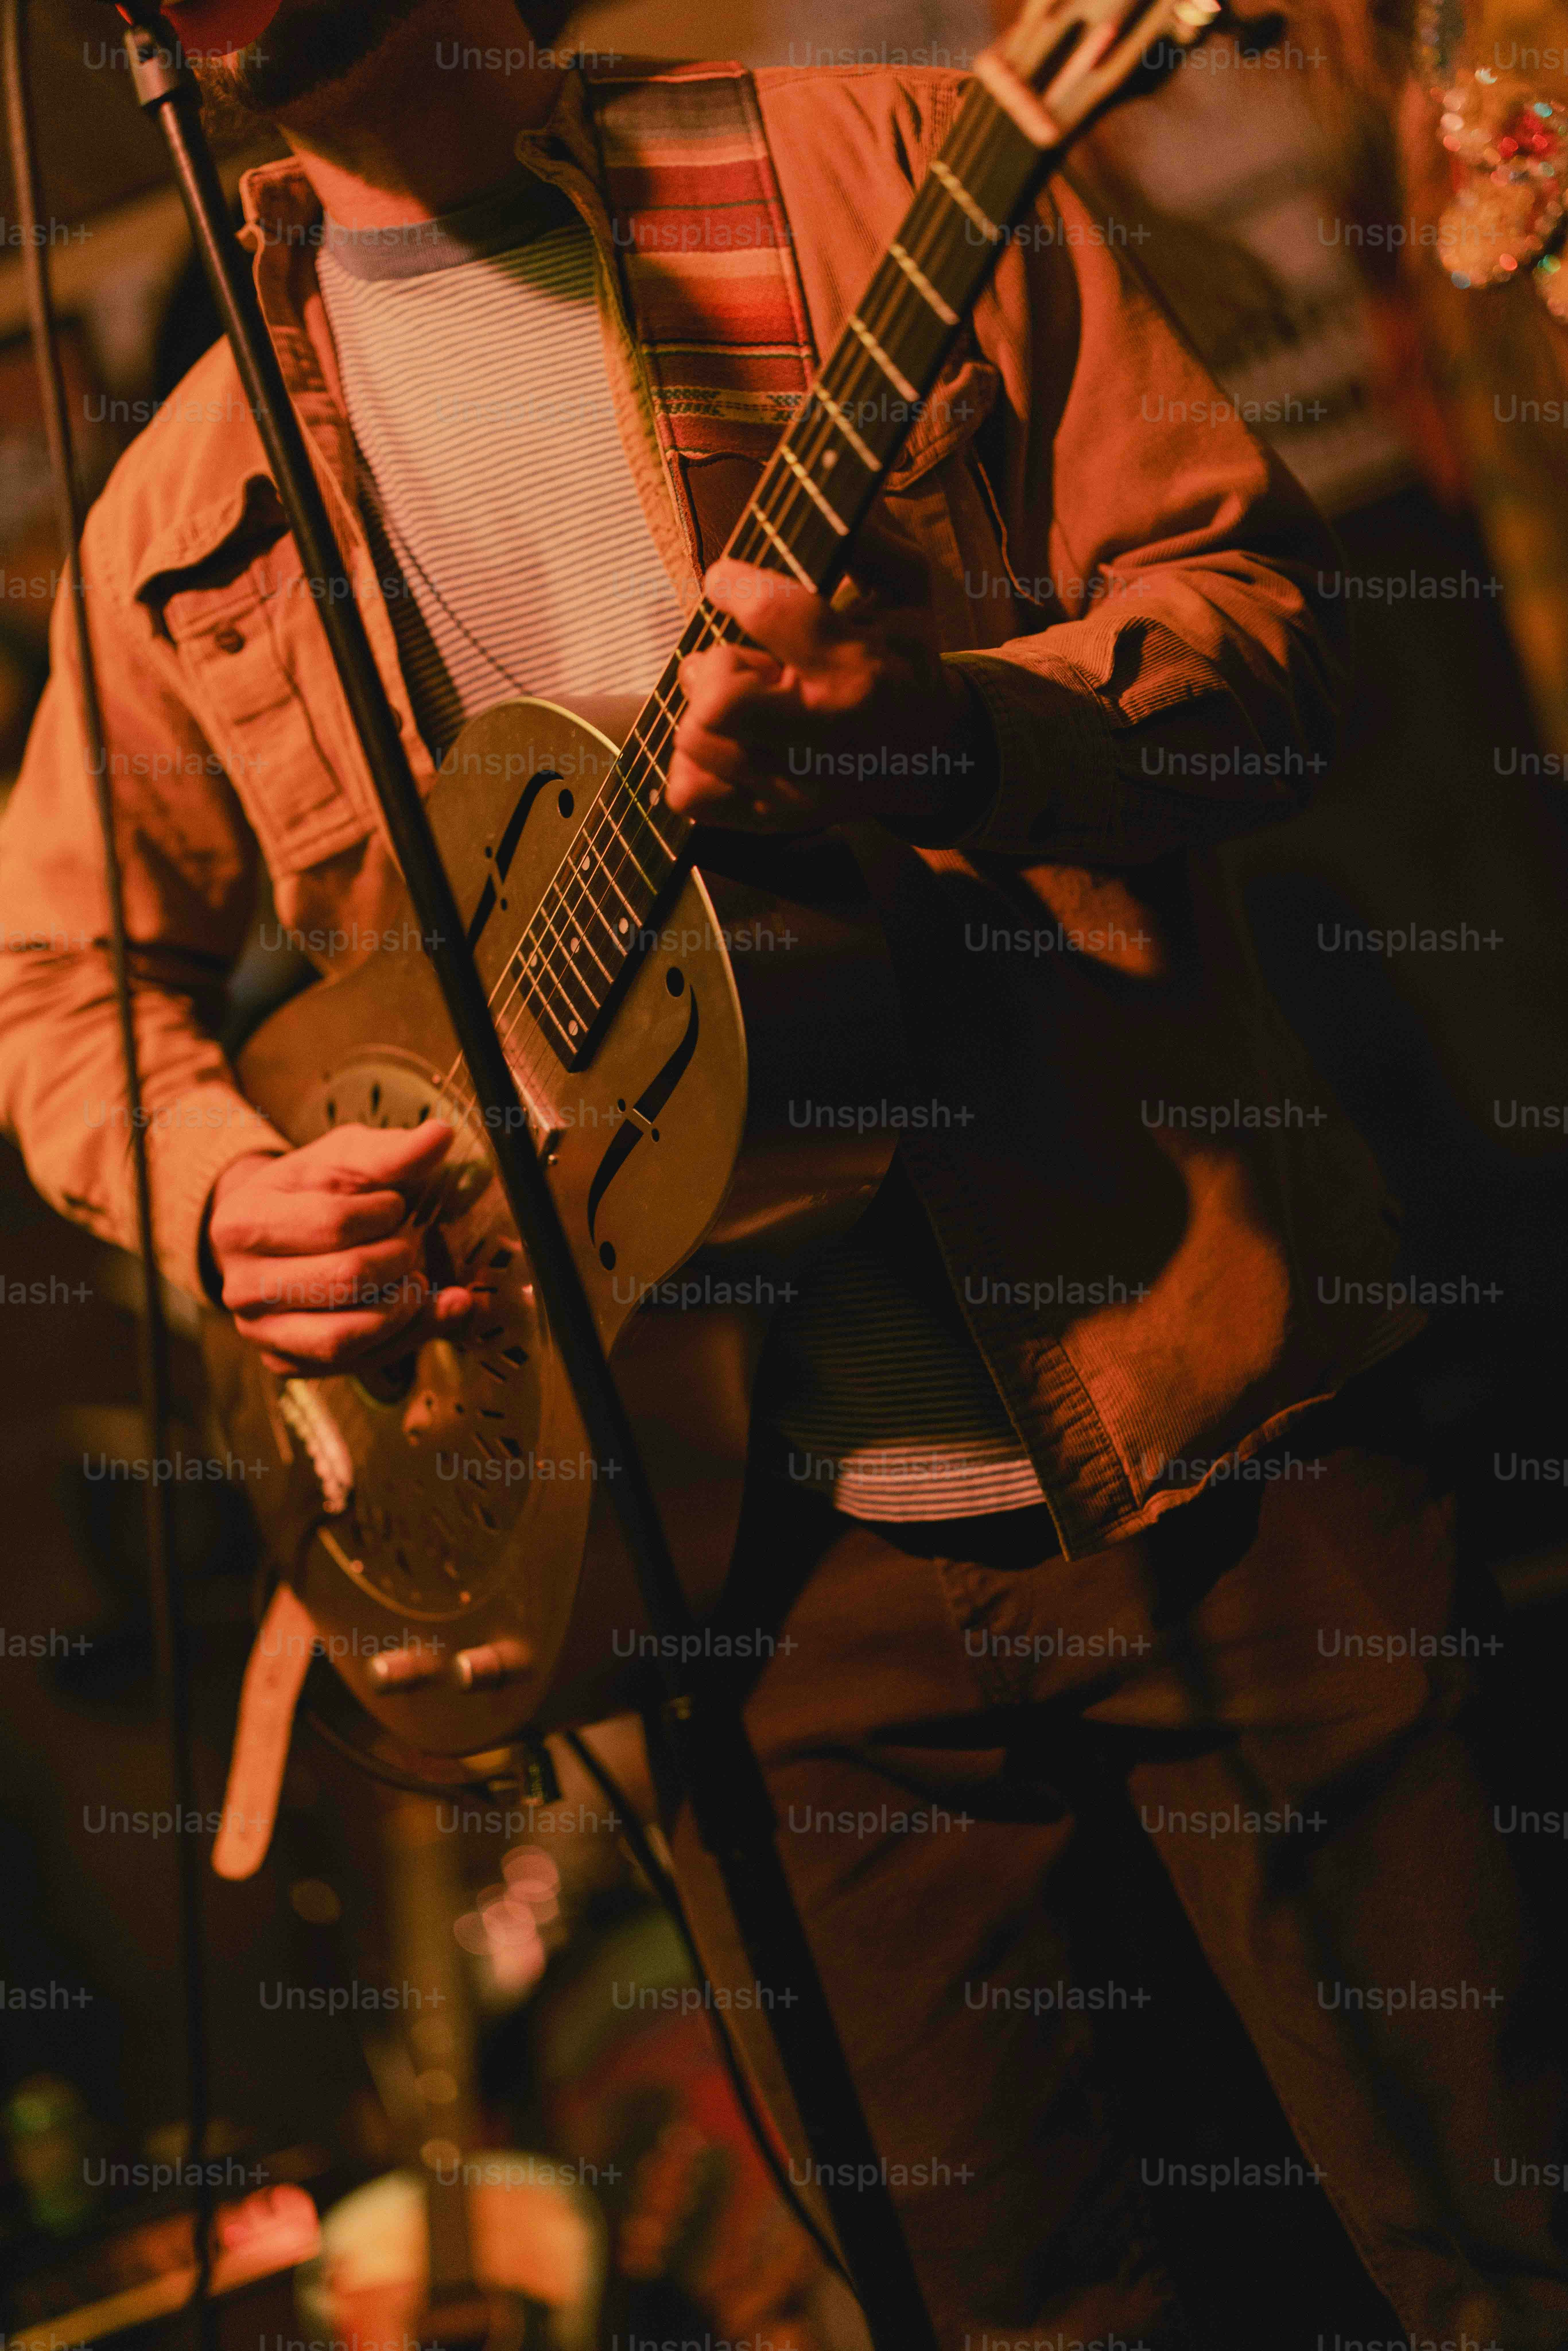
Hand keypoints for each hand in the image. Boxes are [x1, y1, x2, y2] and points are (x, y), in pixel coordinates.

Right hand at [205, 1121, 472, 1375]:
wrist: (277, 1233)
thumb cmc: (313, 1191)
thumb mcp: (345, 1158)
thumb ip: (391, 1151)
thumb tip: (440, 1135)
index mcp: (242, 1223)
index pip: (333, 1224)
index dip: (384, 1214)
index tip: (394, 1206)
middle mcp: (240, 1286)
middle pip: (345, 1280)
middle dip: (399, 1259)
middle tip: (410, 1243)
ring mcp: (260, 1332)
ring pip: (348, 1335)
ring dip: (405, 1307)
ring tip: (419, 1278)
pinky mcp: (286, 1363)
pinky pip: (355, 1364)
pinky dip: (405, 1339)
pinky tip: (428, 1309)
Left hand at [668, 543, 992, 835]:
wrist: (930, 755)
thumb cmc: (905, 660)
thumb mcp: (908, 589)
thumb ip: (867, 539)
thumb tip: (823, 498)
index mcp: (858, 666)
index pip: (771, 612)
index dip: (731, 583)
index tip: (727, 579)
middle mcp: (824, 732)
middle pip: (719, 695)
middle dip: (714, 664)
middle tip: (738, 659)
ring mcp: (793, 784)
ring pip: (697, 739)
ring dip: (701, 709)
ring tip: (737, 699)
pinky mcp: (769, 817)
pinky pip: (690, 794)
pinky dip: (689, 763)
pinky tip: (723, 742)